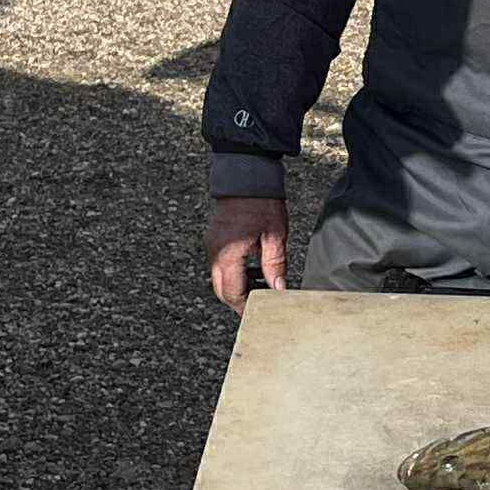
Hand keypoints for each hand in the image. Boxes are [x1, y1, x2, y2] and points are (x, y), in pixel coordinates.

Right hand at [207, 196, 288, 314]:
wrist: (245, 175)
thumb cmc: (261, 202)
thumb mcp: (274, 236)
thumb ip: (275, 265)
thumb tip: (278, 289)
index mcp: (228, 255)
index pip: (232, 293)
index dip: (245, 307)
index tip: (259, 314)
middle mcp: (214, 253)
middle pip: (222, 290)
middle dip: (240, 300)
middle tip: (262, 304)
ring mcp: (212, 245)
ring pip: (220, 278)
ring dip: (237, 286)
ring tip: (263, 285)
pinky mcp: (214, 239)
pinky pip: (220, 264)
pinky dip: (234, 273)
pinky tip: (253, 269)